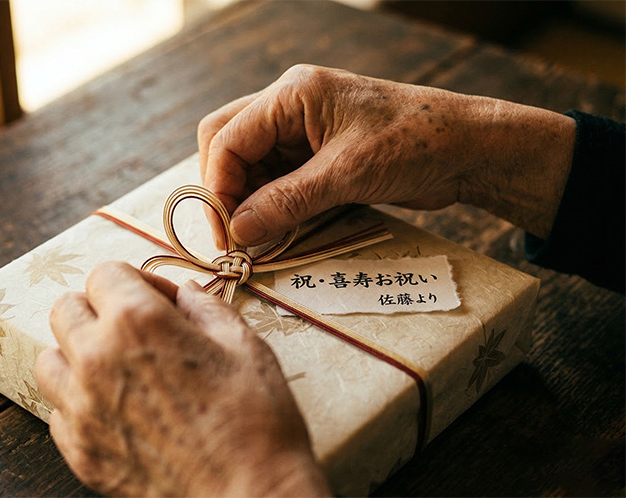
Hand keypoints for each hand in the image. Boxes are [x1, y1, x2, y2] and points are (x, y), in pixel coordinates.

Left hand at [35, 261, 330, 496]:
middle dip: (99, 310)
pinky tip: (118, 410)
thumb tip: (181, 293)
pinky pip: (57, 411)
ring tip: (117, 369)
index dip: (136, 281)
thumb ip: (203, 305)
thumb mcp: (243, 343)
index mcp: (136, 322)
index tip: (159, 302)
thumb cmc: (255, 417)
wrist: (250, 494)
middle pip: (66, 309)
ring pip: (48, 359)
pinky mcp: (79, 451)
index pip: (103, 273)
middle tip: (135, 331)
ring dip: (77, 354)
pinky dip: (80, 403)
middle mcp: (96, 359)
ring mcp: (81, 409)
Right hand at [198, 64, 575, 245]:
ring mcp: (304, 131)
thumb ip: (287, 202)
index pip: (227, 138)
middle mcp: (290, 107)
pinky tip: (278, 228)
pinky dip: (272, 204)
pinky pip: (278, 178)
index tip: (226, 231)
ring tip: (258, 239)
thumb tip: (237, 232)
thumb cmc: (416, 143)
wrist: (469, 149)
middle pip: (228, 144)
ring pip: (251, 164)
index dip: (218, 187)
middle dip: (225, 189)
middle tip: (234, 234)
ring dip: (248, 200)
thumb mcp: (347, 174)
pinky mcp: (319, 155)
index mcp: (292, 94)